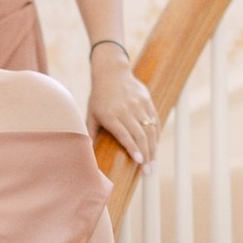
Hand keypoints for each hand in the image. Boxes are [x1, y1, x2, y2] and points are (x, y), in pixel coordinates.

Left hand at [86, 47, 158, 165]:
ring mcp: (138, 105)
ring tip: (152, 163)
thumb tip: (85, 154)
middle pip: (140, 135)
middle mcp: (125, 110)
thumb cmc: (98, 97)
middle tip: (148, 170)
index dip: (132, 148)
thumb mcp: (91, 114)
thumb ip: (90, 133)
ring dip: (153, 148)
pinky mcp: (146, 100)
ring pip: (150, 129)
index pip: (124, 135)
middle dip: (146, 154)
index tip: (138, 162)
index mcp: (110, 115)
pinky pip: (154, 120)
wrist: (111, 72)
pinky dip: (156, 135)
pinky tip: (155, 146)